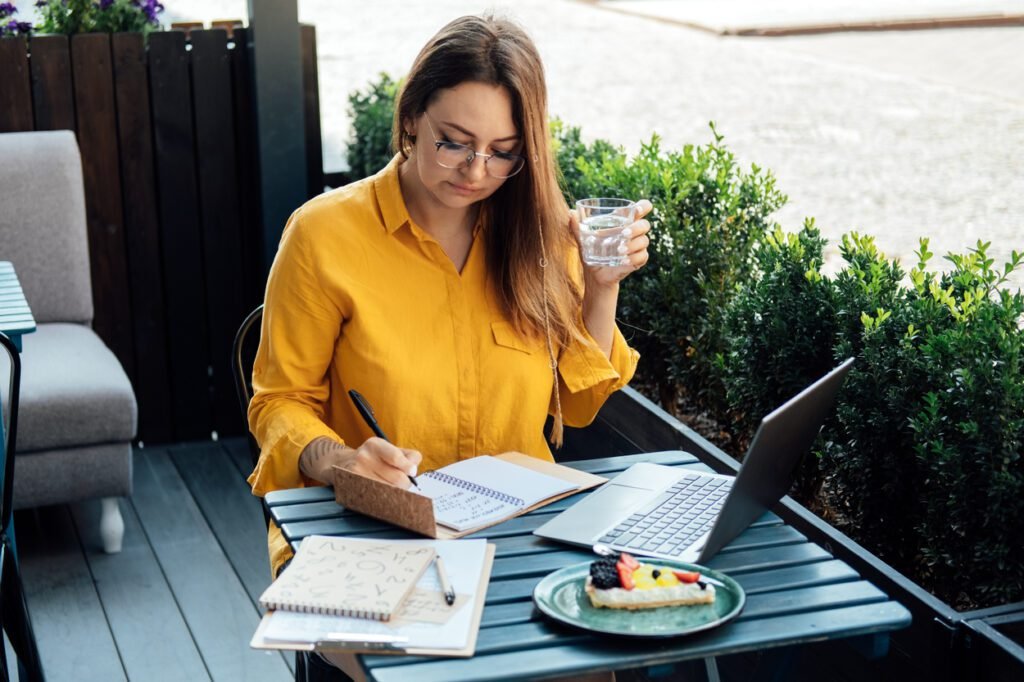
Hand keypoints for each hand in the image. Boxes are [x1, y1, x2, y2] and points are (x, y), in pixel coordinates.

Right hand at [299, 436, 421, 487]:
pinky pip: (377, 498)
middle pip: (397, 479)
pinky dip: (384, 499)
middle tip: (402, 482)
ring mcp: (356, 474)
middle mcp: (363, 457)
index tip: (412, 472)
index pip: (396, 457)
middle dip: (404, 483)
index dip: (407, 466)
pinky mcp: (353, 488)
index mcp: (375, 445)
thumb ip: (408, 456)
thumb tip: (414, 470)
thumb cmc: (373, 458)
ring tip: (391, 487)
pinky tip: (383, 495)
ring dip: (396, 493)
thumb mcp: (389, 449)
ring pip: (389, 491)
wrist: (342, 463)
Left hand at [573, 199, 652, 287]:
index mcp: (624, 221)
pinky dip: (633, 258)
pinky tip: (623, 261)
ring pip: (644, 241)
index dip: (643, 206)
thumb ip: (577, 227)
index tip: (636, 209)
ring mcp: (638, 246)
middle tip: (622, 234)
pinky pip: (642, 257)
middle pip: (645, 225)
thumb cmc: (592, 252)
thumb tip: (570, 212)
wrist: (595, 274)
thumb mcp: (583, 240)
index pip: (642, 208)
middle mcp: (634, 232)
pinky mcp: (638, 260)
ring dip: (633, 245)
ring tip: (619, 251)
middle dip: (635, 228)